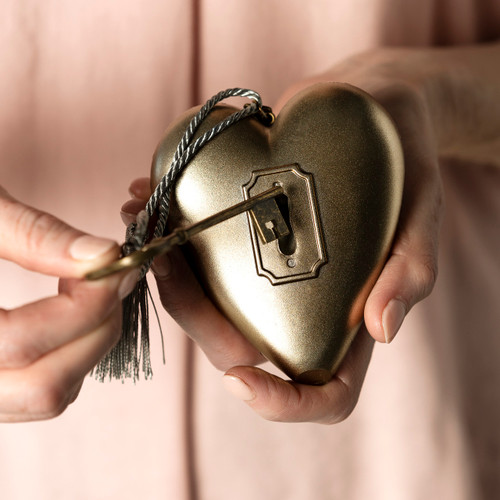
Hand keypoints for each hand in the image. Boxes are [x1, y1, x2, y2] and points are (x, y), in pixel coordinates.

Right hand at [0, 186, 136, 421]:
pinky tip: (67, 309)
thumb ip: (35, 234)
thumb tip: (103, 256)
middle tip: (106, 276)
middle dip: (95, 327)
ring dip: (88, 341)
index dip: (84, 305)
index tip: (114, 263)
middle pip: (44, 389)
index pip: (19, 345)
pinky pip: (43, 390)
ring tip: (82, 287)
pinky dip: (72, 353)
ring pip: (49, 396)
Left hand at [125, 42, 498, 422]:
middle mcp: (300, 302)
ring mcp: (267, 268)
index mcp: (346, 316)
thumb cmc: (407, 163)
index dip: (281, 404)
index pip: (321, 391)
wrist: (374, 109)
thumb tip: (381, 330)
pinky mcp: (245, 231)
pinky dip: (167, 224)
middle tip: (161, 259)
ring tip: (140, 210)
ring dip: (163, 268)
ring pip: (207, 298)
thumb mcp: (422, 210)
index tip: (238, 379)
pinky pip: (199, 247)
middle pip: (238, 344)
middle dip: (191, 313)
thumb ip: (412, 269)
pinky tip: (148, 190)